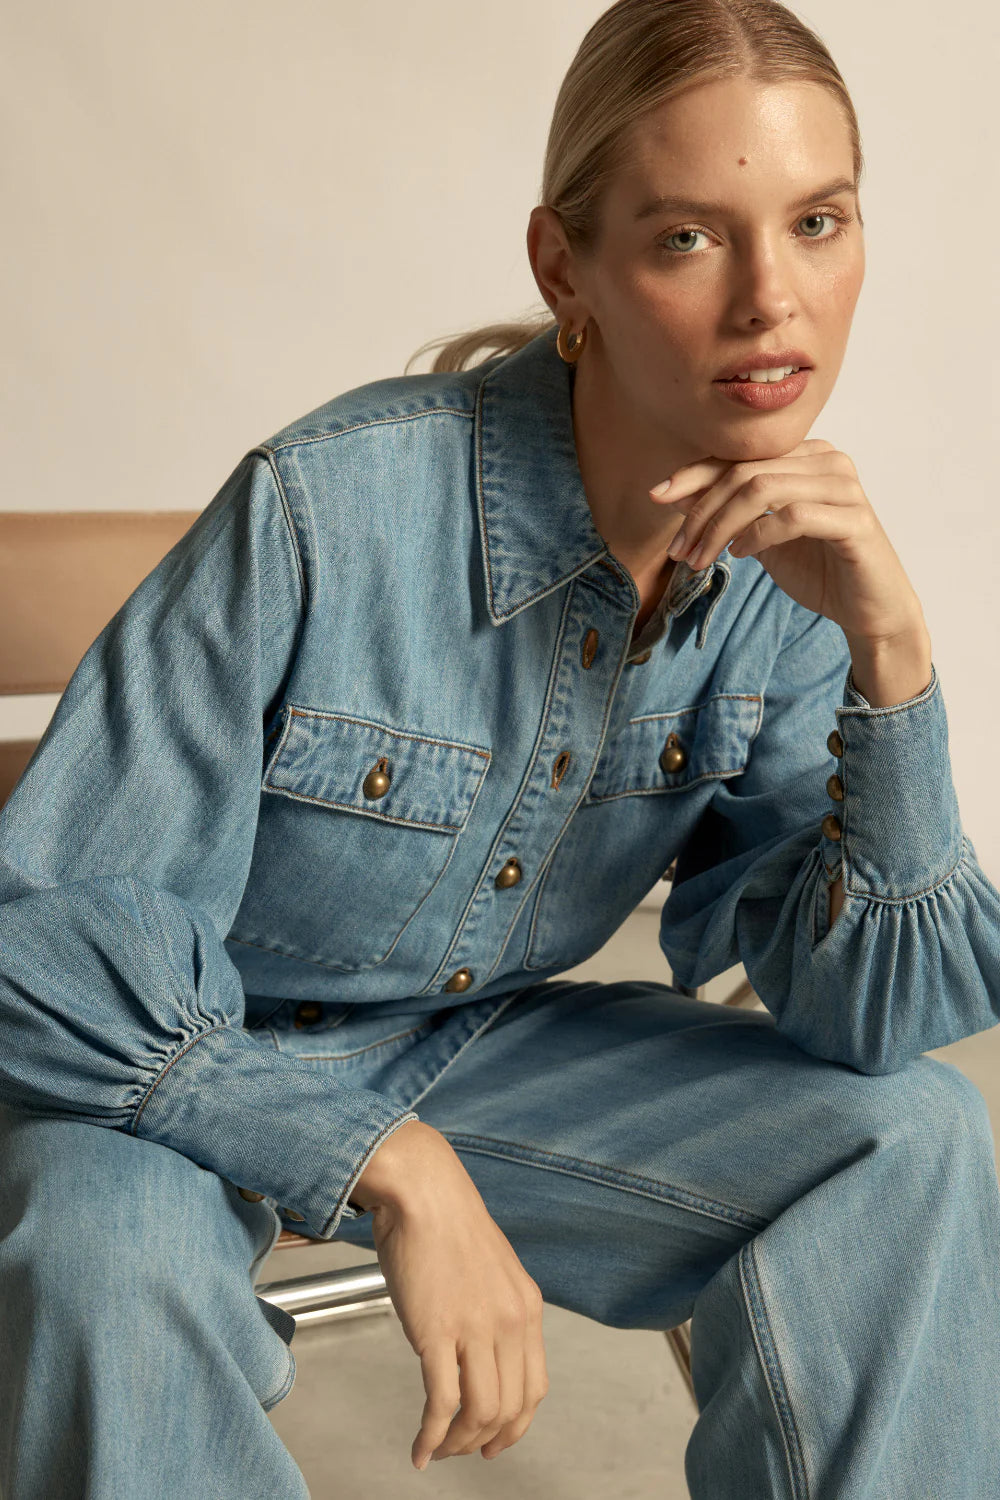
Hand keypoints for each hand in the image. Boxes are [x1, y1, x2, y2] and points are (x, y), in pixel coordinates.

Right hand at [360, 1128, 548, 1468]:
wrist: (423, 1191)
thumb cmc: (445, 1223)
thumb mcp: (492, 1269)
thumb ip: (495, 1309)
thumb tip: (481, 1350)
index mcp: (527, 1307)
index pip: (535, 1388)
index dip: (515, 1425)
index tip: (495, 1441)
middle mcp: (510, 1321)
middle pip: (510, 1409)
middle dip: (485, 1442)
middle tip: (462, 1451)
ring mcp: (476, 1328)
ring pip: (480, 1414)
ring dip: (457, 1444)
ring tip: (438, 1450)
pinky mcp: (438, 1332)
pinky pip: (442, 1403)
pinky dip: (432, 1436)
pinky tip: (420, 1447)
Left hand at [651, 439, 926, 645]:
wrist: (868, 610)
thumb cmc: (817, 569)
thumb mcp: (761, 538)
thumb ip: (729, 514)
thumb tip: (676, 496)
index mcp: (807, 456)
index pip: (740, 455)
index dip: (693, 474)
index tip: (656, 497)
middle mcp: (828, 461)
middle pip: (745, 471)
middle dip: (702, 511)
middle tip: (678, 550)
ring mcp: (844, 488)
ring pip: (763, 489)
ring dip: (720, 527)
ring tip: (700, 559)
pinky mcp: (855, 520)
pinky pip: (793, 516)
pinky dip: (757, 535)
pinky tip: (739, 555)